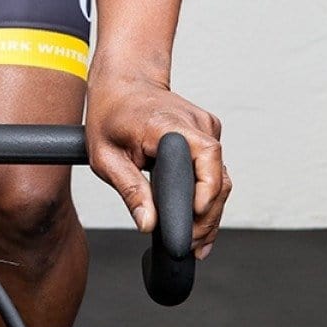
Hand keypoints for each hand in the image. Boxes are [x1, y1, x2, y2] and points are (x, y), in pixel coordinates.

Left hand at [85, 69, 228, 258]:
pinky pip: (215, 167)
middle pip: (218, 175)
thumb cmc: (110, 113)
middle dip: (208, 215)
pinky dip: (208, 192)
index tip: (195, 217)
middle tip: (193, 246)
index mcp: (166, 125)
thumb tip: (148, 224)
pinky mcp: (207, 131)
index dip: (205, 190)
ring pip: (220, 175)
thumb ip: (129, 190)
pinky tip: (199, 216)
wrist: (123, 80)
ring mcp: (205, 124)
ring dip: (211, 209)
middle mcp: (193, 122)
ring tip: (197, 241)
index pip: (205, 157)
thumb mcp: (105, 156)